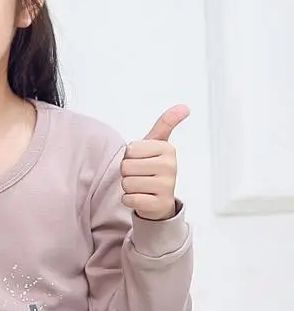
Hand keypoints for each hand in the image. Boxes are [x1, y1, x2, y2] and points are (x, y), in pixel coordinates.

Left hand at [121, 105, 188, 220]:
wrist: (159, 201)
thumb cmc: (153, 168)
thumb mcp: (158, 145)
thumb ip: (166, 124)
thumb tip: (184, 106)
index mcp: (167, 149)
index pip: (129, 150)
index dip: (129, 158)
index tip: (142, 162)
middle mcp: (171, 166)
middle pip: (126, 167)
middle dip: (127, 173)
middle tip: (141, 176)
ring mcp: (167, 186)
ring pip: (126, 184)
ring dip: (128, 187)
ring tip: (142, 187)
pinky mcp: (159, 204)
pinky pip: (129, 200)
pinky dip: (129, 200)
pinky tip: (141, 198)